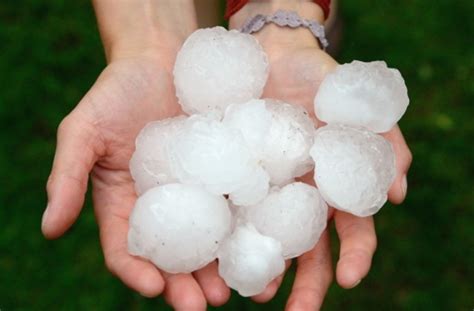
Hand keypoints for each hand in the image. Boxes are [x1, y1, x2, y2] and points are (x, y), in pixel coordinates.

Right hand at [42, 28, 228, 310]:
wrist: (161, 59)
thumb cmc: (117, 92)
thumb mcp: (84, 130)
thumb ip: (68, 176)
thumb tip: (49, 229)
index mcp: (124, 205)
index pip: (126, 250)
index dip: (136, 272)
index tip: (152, 288)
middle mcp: (162, 207)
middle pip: (172, 256)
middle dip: (185, 284)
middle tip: (203, 304)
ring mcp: (197, 193)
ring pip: (207, 241)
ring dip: (219, 268)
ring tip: (234, 289)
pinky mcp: (225, 175)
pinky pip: (234, 206)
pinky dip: (244, 229)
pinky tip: (257, 244)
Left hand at [230, 3, 411, 309]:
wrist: (273, 55)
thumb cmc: (322, 79)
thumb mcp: (359, 106)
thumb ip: (385, 142)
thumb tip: (397, 192)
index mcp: (334, 187)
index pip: (350, 232)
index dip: (354, 256)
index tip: (348, 279)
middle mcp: (301, 197)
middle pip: (308, 251)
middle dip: (306, 285)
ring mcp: (266, 191)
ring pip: (269, 241)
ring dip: (263, 270)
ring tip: (253, 291)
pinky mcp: (234, 179)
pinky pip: (230, 212)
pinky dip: (228, 237)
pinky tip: (219, 256)